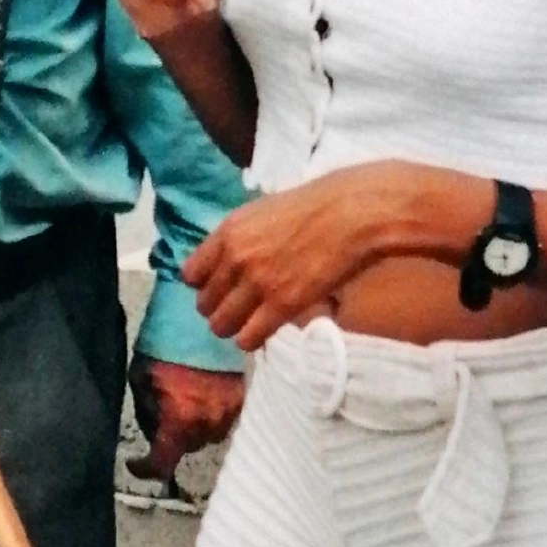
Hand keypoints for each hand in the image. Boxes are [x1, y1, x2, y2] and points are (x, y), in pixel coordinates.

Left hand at [127, 353, 245, 481]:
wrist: (195, 318)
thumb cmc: (162, 346)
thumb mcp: (141, 382)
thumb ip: (148, 416)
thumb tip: (154, 434)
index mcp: (180, 420)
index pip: (162, 464)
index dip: (145, 468)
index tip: (136, 462)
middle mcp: (208, 422)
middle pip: (187, 448)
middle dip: (172, 438)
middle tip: (160, 416)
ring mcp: (228, 412)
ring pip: (207, 436)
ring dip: (193, 428)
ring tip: (181, 403)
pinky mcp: (241, 398)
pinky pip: (223, 420)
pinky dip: (210, 415)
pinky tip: (199, 395)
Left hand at [183, 163, 481, 350]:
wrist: (355, 212)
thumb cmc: (318, 206)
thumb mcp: (265, 210)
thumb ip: (241, 236)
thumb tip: (229, 257)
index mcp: (229, 231)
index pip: (190, 274)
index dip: (203, 285)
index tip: (217, 288)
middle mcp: (236, 257)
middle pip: (203, 303)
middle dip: (217, 309)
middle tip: (234, 311)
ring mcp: (258, 282)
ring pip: (221, 325)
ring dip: (231, 328)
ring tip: (246, 325)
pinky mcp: (282, 304)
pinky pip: (248, 337)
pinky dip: (251, 339)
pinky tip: (262, 333)